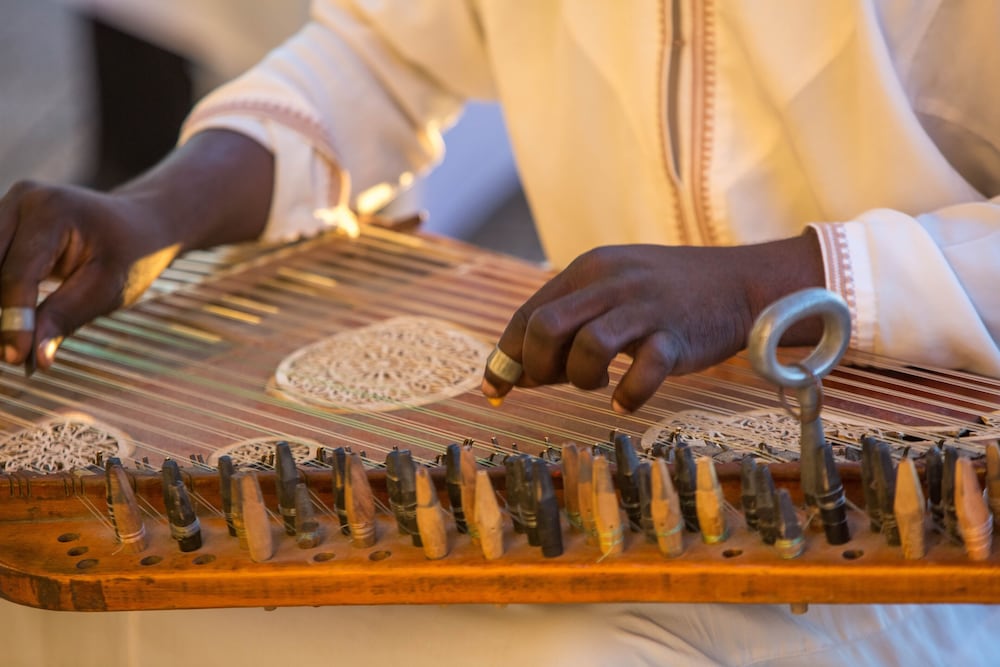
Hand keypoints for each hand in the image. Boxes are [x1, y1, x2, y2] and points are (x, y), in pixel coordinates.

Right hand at [0, 130, 274, 371]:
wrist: (141, 225)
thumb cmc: (132, 255)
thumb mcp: (108, 288)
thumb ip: (66, 318)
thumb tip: (34, 359)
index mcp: (52, 210)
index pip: (17, 274)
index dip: (13, 320)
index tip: (15, 359)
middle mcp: (23, 200)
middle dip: (0, 312)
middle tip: (11, 355)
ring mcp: (9, 206)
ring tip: (13, 343)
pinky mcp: (4, 221)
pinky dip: (2, 293)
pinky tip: (10, 324)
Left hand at [482, 231, 824, 412]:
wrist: (737, 284)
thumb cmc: (661, 298)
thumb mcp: (608, 295)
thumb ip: (565, 326)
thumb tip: (515, 375)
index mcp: (586, 270)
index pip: (527, 316)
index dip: (505, 358)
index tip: (494, 389)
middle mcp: (610, 283)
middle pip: (546, 328)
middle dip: (537, 366)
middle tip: (555, 381)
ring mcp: (644, 308)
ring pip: (588, 348)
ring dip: (581, 379)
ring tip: (598, 384)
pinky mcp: (676, 336)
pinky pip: (642, 373)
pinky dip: (627, 396)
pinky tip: (625, 401)